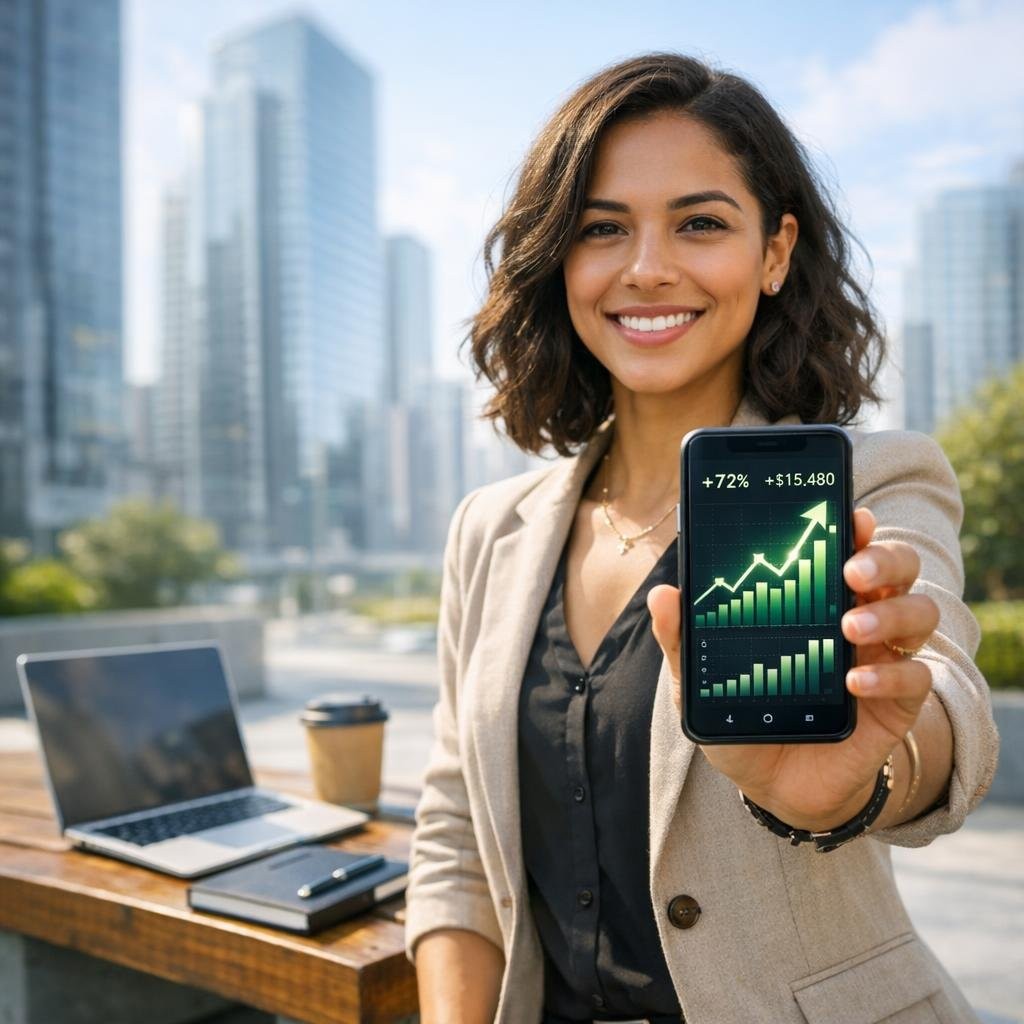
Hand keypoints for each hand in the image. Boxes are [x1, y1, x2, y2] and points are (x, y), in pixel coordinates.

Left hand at [647, 506, 939, 830]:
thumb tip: (662, 595)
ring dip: (892, 613)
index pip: (847, 547)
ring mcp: (881, 657)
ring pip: (920, 613)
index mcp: (816, 599)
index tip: (850, 516)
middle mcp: (858, 617)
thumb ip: (683, 638)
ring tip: (851, 628)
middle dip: (884, 558)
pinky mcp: (896, 703)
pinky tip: (853, 683)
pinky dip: (890, 674)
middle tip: (852, 571)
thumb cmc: (742, 715)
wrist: (771, 785)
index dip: (856, 527)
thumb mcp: (701, 680)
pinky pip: (915, 677)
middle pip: (898, 568)